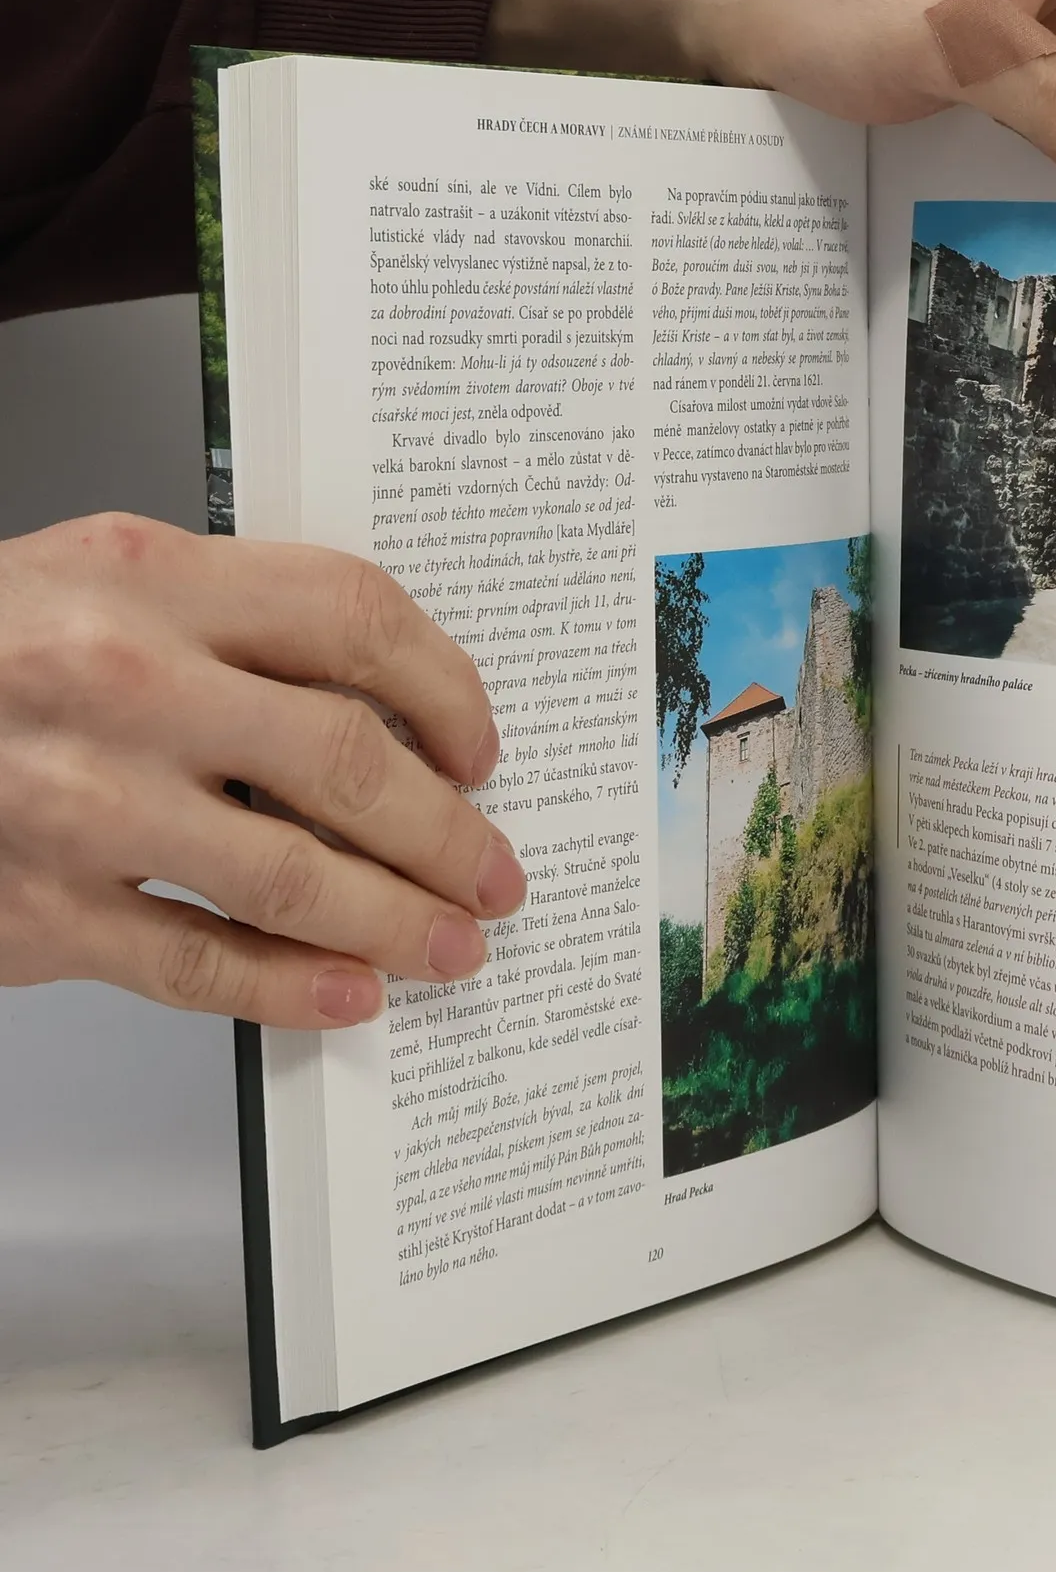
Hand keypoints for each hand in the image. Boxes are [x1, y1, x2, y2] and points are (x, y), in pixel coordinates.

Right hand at [0, 515, 525, 1028]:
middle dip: (449, 831)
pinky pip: (199, 961)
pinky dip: (291, 986)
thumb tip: (392, 712)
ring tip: (453, 943)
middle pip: (347, 758)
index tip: (479, 747)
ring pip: (293, 873)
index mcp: (150, 578)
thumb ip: (235, 625)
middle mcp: (122, 681)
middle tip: (495, 869)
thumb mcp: (101, 583)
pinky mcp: (37, 909)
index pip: (355, 618)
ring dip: (399, 919)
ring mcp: (79, 800)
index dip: (448, 690)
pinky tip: (350, 992)